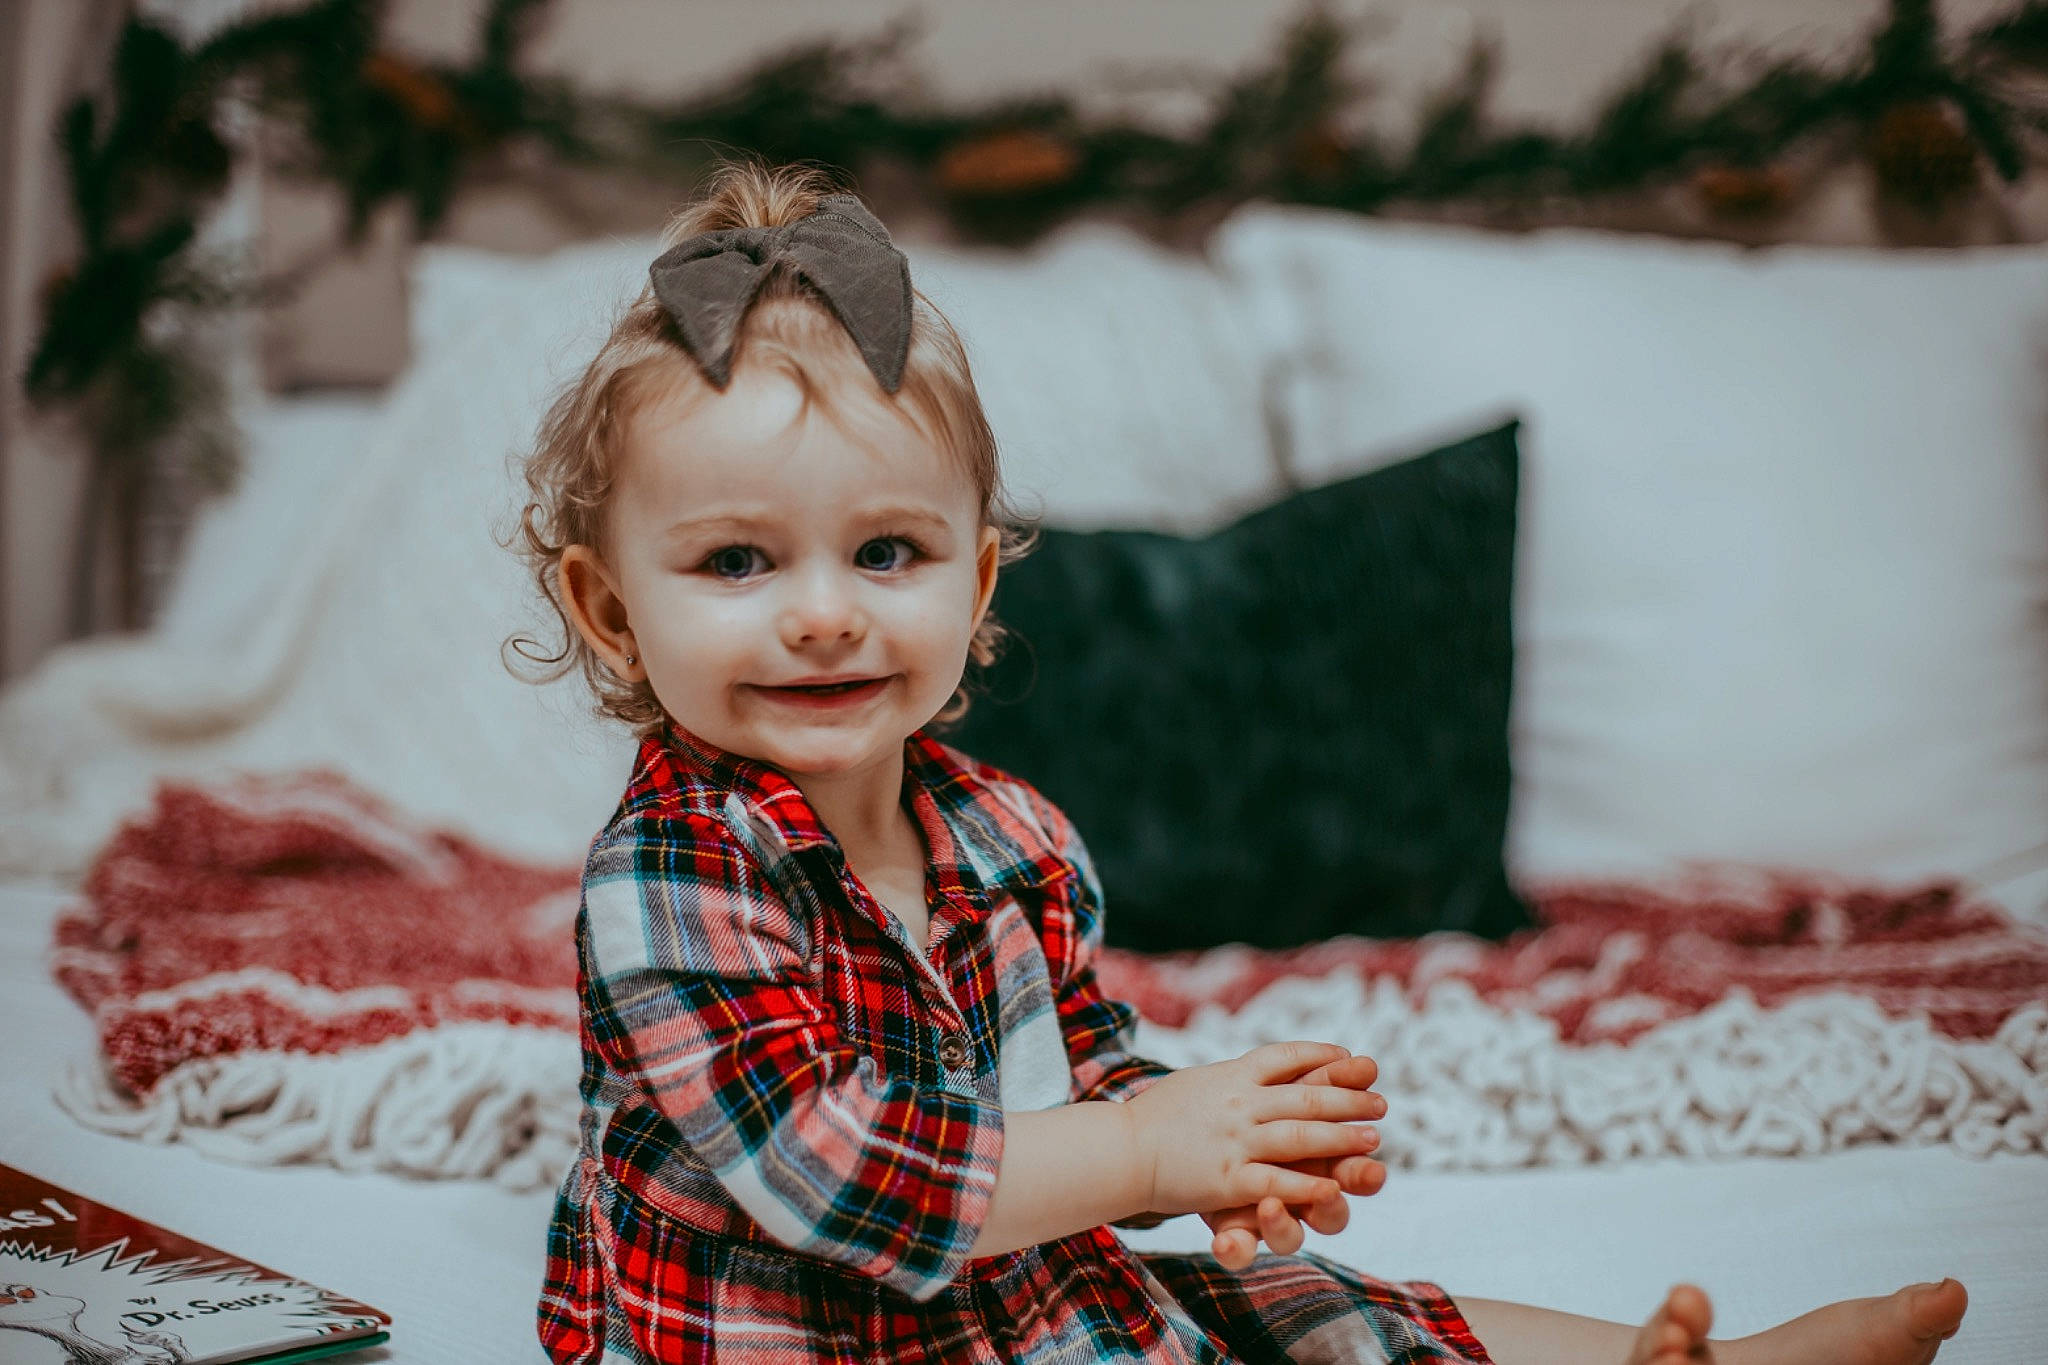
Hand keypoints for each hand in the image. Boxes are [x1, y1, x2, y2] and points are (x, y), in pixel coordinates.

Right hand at [1119, 1041, 1382, 1219]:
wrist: (1118, 1149)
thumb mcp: (1197, 1081)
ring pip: (1300, 1137)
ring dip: (1342, 1138)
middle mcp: (1239, 1103)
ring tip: (1373, 1140)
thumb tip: (1258, 1069)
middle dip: (1349, 1100)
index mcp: (1231, 1075)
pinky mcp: (1227, 1180)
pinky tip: (1333, 1188)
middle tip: (1382, 1103)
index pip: (1285, 1057)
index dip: (1321, 1057)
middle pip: (1305, 1097)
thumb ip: (1231, 1077)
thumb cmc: (1153, 1117)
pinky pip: (1275, 1181)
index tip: (1349, 1056)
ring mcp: (1235, 1141)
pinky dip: (1306, 1185)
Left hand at [1201, 1053, 1388, 1268]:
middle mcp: (1302, 1198)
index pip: (1354, 1178)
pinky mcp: (1231, 1228)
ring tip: (1269, 1208)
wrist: (1187, 1136)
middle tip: (1332, 1193)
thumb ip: (1327, 1079)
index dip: (1366, 1178)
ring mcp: (1267, 1216)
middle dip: (1332, 1204)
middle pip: (1331, 1213)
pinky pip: (1238, 1249)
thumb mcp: (1291, 1089)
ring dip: (1282, 1225)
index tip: (1374, 1170)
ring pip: (1288, 1237)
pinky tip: (1224, 1243)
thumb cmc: (1260, 1108)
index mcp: (1324, 1165)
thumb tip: (1366, 1062)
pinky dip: (1235, 1249)